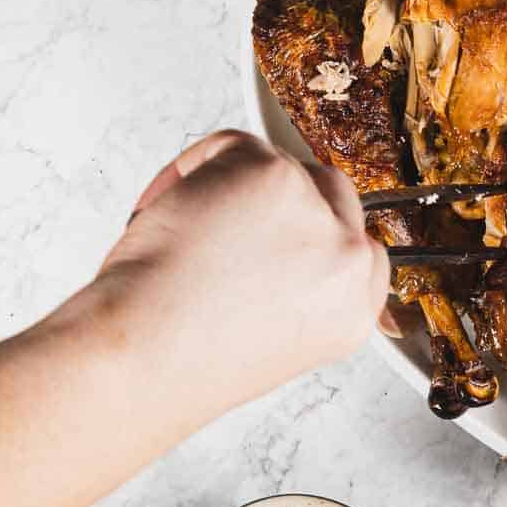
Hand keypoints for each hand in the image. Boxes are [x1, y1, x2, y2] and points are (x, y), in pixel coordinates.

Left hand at [93, 130, 388, 425]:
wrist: (149, 355)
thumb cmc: (183, 361)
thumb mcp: (268, 344)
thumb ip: (292, 295)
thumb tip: (267, 252)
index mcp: (352, 311)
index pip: (357, 248)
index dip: (313, 233)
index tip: (276, 236)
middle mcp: (347, 263)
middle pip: (329, 194)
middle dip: (277, 200)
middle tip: (221, 225)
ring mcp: (317, 215)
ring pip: (279, 167)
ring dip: (229, 187)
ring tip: (185, 233)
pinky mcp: (274, 175)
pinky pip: (231, 146)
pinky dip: (190, 169)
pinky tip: (165, 211)